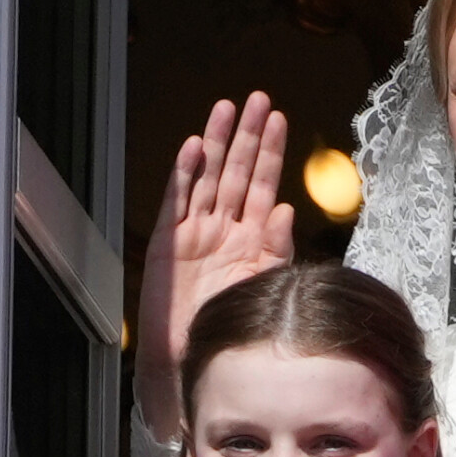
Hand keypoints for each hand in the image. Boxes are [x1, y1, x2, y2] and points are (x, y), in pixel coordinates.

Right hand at [136, 92, 295, 441]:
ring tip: (226, 109)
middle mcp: (223, 227)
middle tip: (258, 99)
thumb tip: (286, 209)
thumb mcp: (263, 284)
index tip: (281, 120)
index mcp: (251, 236)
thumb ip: (275, 247)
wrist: (194, 357)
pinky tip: (194, 148)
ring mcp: (195, 231)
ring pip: (208, 175)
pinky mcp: (169, 240)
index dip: (272, 152)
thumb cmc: (231, 324)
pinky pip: (177, 200)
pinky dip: (185, 174)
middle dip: (248, 135)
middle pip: (237, 170)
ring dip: (217, 142)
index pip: (263, 184)